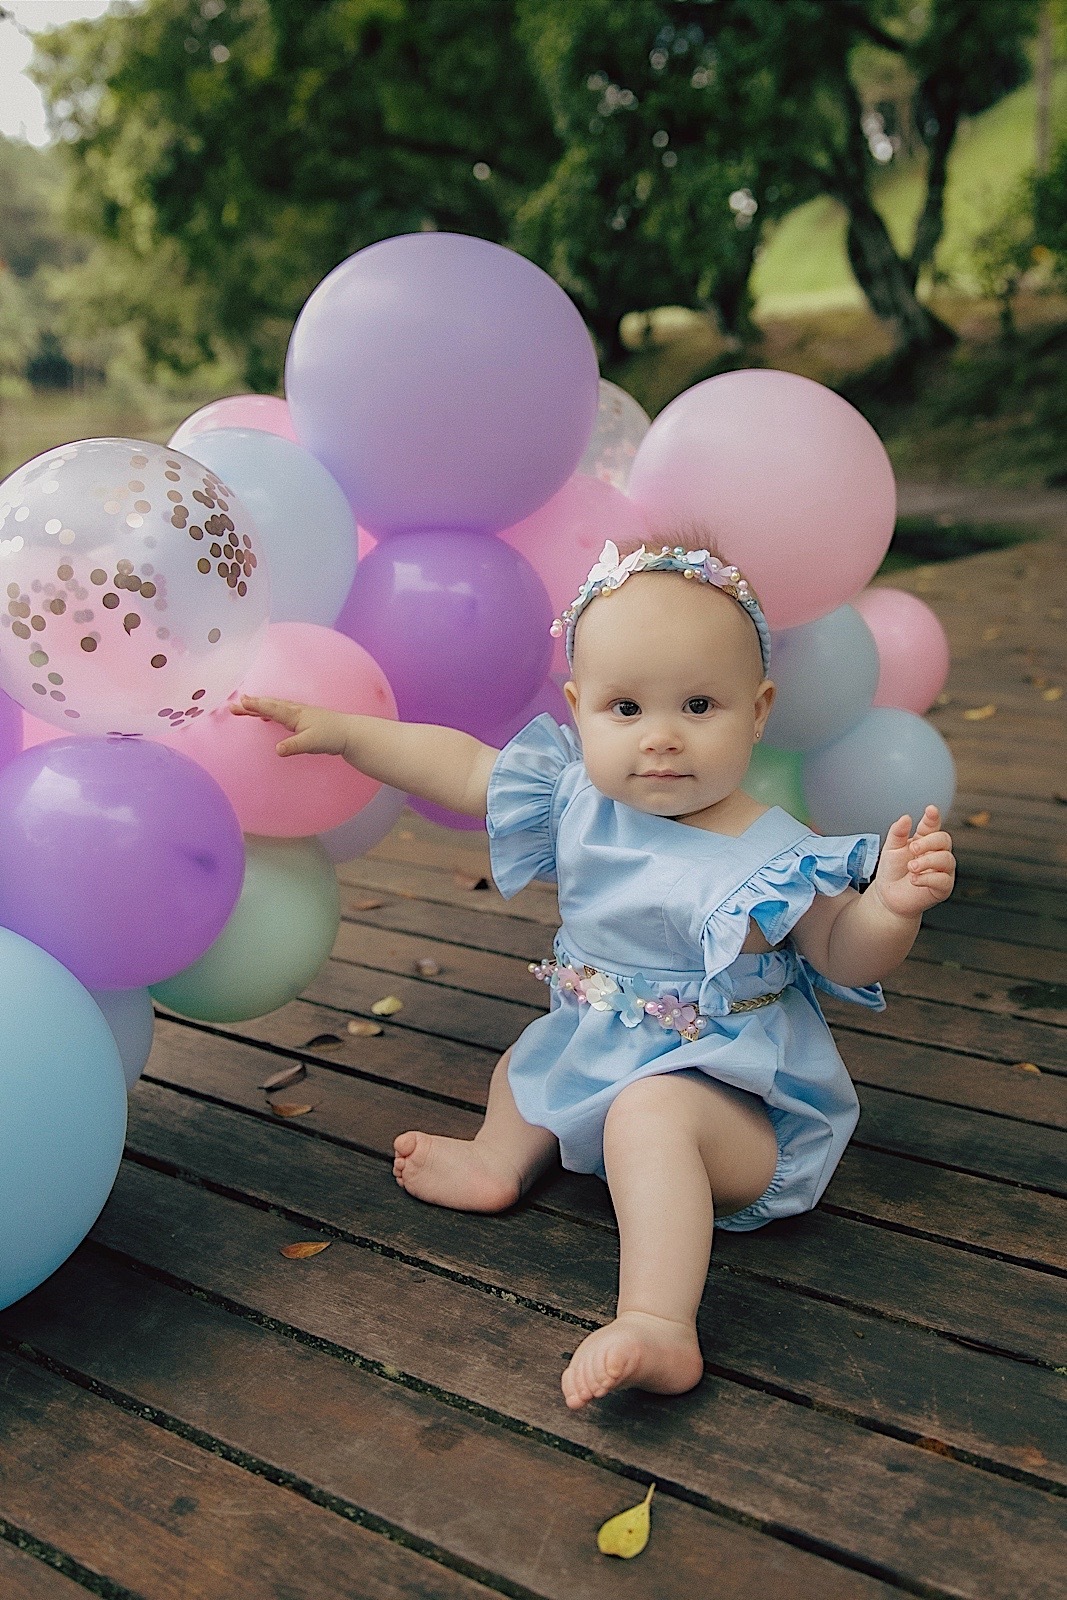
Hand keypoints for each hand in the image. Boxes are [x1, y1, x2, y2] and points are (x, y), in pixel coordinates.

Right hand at [230, 694, 349, 757]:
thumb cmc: (331, 736)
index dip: (255, 706)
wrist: (349, 733)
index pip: (271, 709)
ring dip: (259, 706)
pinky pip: (280, 712)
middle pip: (269, 705)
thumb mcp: (311, 743)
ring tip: (244, 706)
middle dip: (251, 705)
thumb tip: (277, 750)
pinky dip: (269, 711)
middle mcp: (295, 711)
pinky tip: (266, 717)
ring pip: (274, 707)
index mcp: (294, 715)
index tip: (240, 702)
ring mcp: (299, 713)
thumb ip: (294, 746)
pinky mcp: (302, 719)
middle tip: (233, 705)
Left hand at [873, 806, 955, 919]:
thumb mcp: (890, 849)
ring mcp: (942, 870)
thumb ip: (898, 833)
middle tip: (912, 849)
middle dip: (929, 842)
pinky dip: (928, 878)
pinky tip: (914, 879)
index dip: (933, 817)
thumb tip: (906, 817)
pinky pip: (943, 880)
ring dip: (928, 861)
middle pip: (945, 839)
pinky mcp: (943, 887)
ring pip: (947, 859)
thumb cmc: (892, 871)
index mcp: (924, 840)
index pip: (933, 825)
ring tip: (911, 867)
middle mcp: (936, 853)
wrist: (888, 897)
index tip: (930, 810)